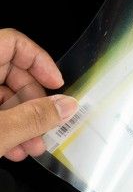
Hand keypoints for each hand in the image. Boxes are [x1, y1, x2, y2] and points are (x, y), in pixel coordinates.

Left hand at [0, 28, 78, 160]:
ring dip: (22, 122)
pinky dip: (4, 128)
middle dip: (34, 103)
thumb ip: (34, 118)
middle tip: (48, 124)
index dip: (39, 61)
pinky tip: (13, 149)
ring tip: (32, 145)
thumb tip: (66, 107)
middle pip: (11, 72)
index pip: (13, 43)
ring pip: (0, 97)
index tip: (56, 84)